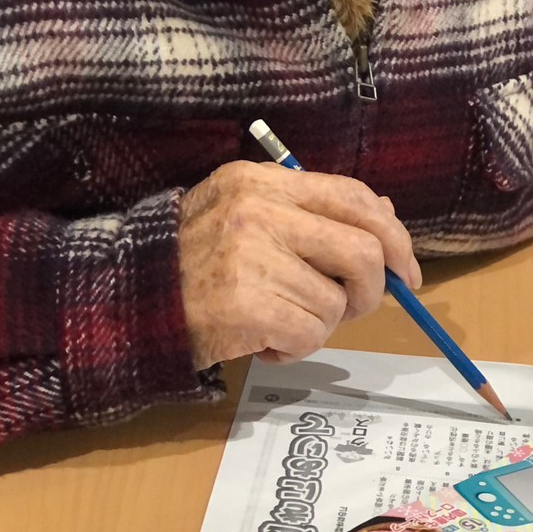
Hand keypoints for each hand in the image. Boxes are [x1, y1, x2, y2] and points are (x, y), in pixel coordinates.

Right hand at [177, 161, 421, 369]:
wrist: (127, 304)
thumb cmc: (194, 264)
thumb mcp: (247, 217)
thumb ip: (312, 213)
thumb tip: (385, 215)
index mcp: (262, 182)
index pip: (353, 197)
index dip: (393, 235)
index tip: (405, 270)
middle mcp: (258, 211)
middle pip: (362, 250)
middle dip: (372, 290)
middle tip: (352, 310)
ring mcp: (251, 257)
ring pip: (336, 301)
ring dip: (320, 325)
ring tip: (279, 323)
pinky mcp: (246, 305)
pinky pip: (311, 334)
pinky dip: (296, 349)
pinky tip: (264, 342)